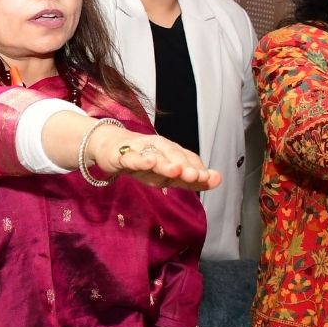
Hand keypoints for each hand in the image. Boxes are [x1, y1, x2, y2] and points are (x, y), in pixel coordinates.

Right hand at [93, 126, 219, 192]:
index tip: (212, 179)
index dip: (199, 169)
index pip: (189, 160)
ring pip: (156, 156)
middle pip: (175, 156)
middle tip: (197, 176)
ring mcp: (140, 149)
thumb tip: (218, 179)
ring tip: (177, 170)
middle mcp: (159, 147)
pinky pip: (132, 157)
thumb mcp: (166, 174)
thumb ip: (189, 179)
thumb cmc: (142, 162)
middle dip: (186, 166)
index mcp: (171, 152)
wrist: (109, 147)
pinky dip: (141, 159)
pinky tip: (149, 162)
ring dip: (167, 163)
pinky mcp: (122, 154)